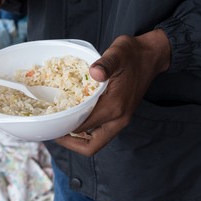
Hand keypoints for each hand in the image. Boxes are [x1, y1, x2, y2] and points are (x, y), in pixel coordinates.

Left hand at [55, 29, 170, 155]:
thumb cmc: (132, 54)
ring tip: (60, 126)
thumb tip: (94, 72)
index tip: (49, 123)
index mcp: (115, 107)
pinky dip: (85, 131)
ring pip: (96, 141)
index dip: (64, 129)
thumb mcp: (118, 53)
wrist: (151, 56)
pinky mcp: (120, 116)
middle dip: (70, 143)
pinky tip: (74, 118)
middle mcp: (119, 119)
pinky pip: (100, 132)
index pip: (84, 129)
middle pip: (91, 146)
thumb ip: (105, 63)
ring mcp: (120, 119)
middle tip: (52, 131)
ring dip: (77, 139)